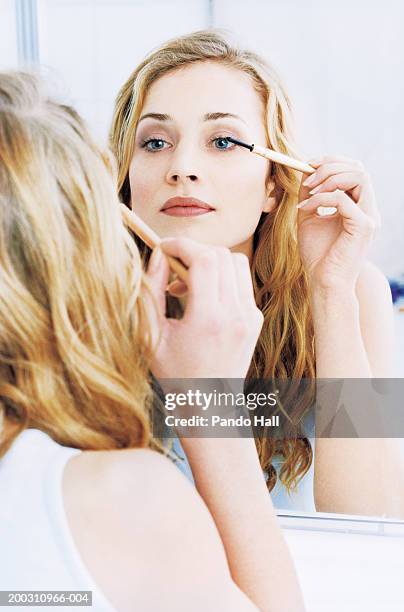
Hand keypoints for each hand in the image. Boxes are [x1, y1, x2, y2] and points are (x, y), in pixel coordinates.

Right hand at [145, 237, 263, 378]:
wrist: (211, 407)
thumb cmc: (176, 376)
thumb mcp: (152, 337)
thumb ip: (151, 293)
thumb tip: (157, 257)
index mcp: (209, 319)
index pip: (203, 259)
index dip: (181, 245)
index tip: (163, 247)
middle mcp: (236, 314)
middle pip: (221, 254)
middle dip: (194, 251)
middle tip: (172, 266)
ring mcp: (250, 316)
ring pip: (236, 263)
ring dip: (209, 262)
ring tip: (186, 283)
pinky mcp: (255, 319)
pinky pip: (241, 281)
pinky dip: (221, 277)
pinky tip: (202, 296)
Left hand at [297, 155, 380, 291]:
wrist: (323, 283)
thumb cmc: (317, 256)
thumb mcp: (309, 217)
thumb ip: (311, 195)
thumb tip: (305, 171)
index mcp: (359, 207)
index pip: (354, 170)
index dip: (332, 162)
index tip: (308, 164)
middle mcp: (368, 210)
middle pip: (359, 168)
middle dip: (329, 166)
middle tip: (307, 177)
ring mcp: (369, 218)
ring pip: (359, 176)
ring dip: (328, 178)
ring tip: (308, 191)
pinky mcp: (364, 227)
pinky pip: (344, 199)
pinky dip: (321, 199)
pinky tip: (306, 209)